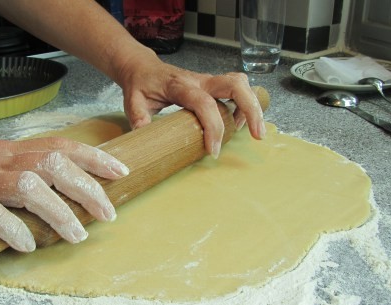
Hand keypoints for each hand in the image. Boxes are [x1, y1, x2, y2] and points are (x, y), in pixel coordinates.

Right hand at [0, 137, 127, 251]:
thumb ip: (18, 177)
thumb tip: (59, 197)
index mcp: (6, 151)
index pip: (58, 146)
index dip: (93, 158)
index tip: (120, 172)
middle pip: (51, 164)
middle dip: (86, 187)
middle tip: (108, 213)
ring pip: (27, 187)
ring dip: (58, 211)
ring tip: (76, 234)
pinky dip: (13, 229)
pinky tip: (27, 244)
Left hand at [115, 50, 265, 157]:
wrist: (143, 67)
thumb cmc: (140, 85)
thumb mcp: (132, 102)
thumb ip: (138, 118)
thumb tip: (145, 137)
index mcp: (180, 85)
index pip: (203, 103)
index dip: (213, 126)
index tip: (212, 150)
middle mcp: (199, 80)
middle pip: (235, 85)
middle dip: (251, 108)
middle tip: (258, 134)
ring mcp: (209, 82)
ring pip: (241, 85)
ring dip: (253, 107)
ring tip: (254, 132)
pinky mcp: (213, 87)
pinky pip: (237, 91)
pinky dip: (244, 106)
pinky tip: (239, 124)